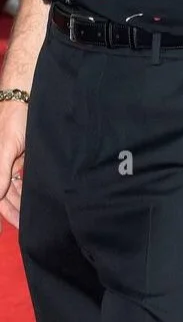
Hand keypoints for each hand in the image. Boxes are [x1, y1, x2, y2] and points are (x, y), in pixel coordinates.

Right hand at [0, 102, 27, 231]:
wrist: (25, 95)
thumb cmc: (12, 119)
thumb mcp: (6, 145)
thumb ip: (0, 171)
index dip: (7, 210)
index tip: (17, 225)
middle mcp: (2, 165)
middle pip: (7, 193)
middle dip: (16, 208)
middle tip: (31, 224)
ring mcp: (14, 159)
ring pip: (17, 186)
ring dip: (24, 199)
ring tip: (39, 214)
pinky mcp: (25, 153)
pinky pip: (26, 175)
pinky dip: (30, 185)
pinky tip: (40, 196)